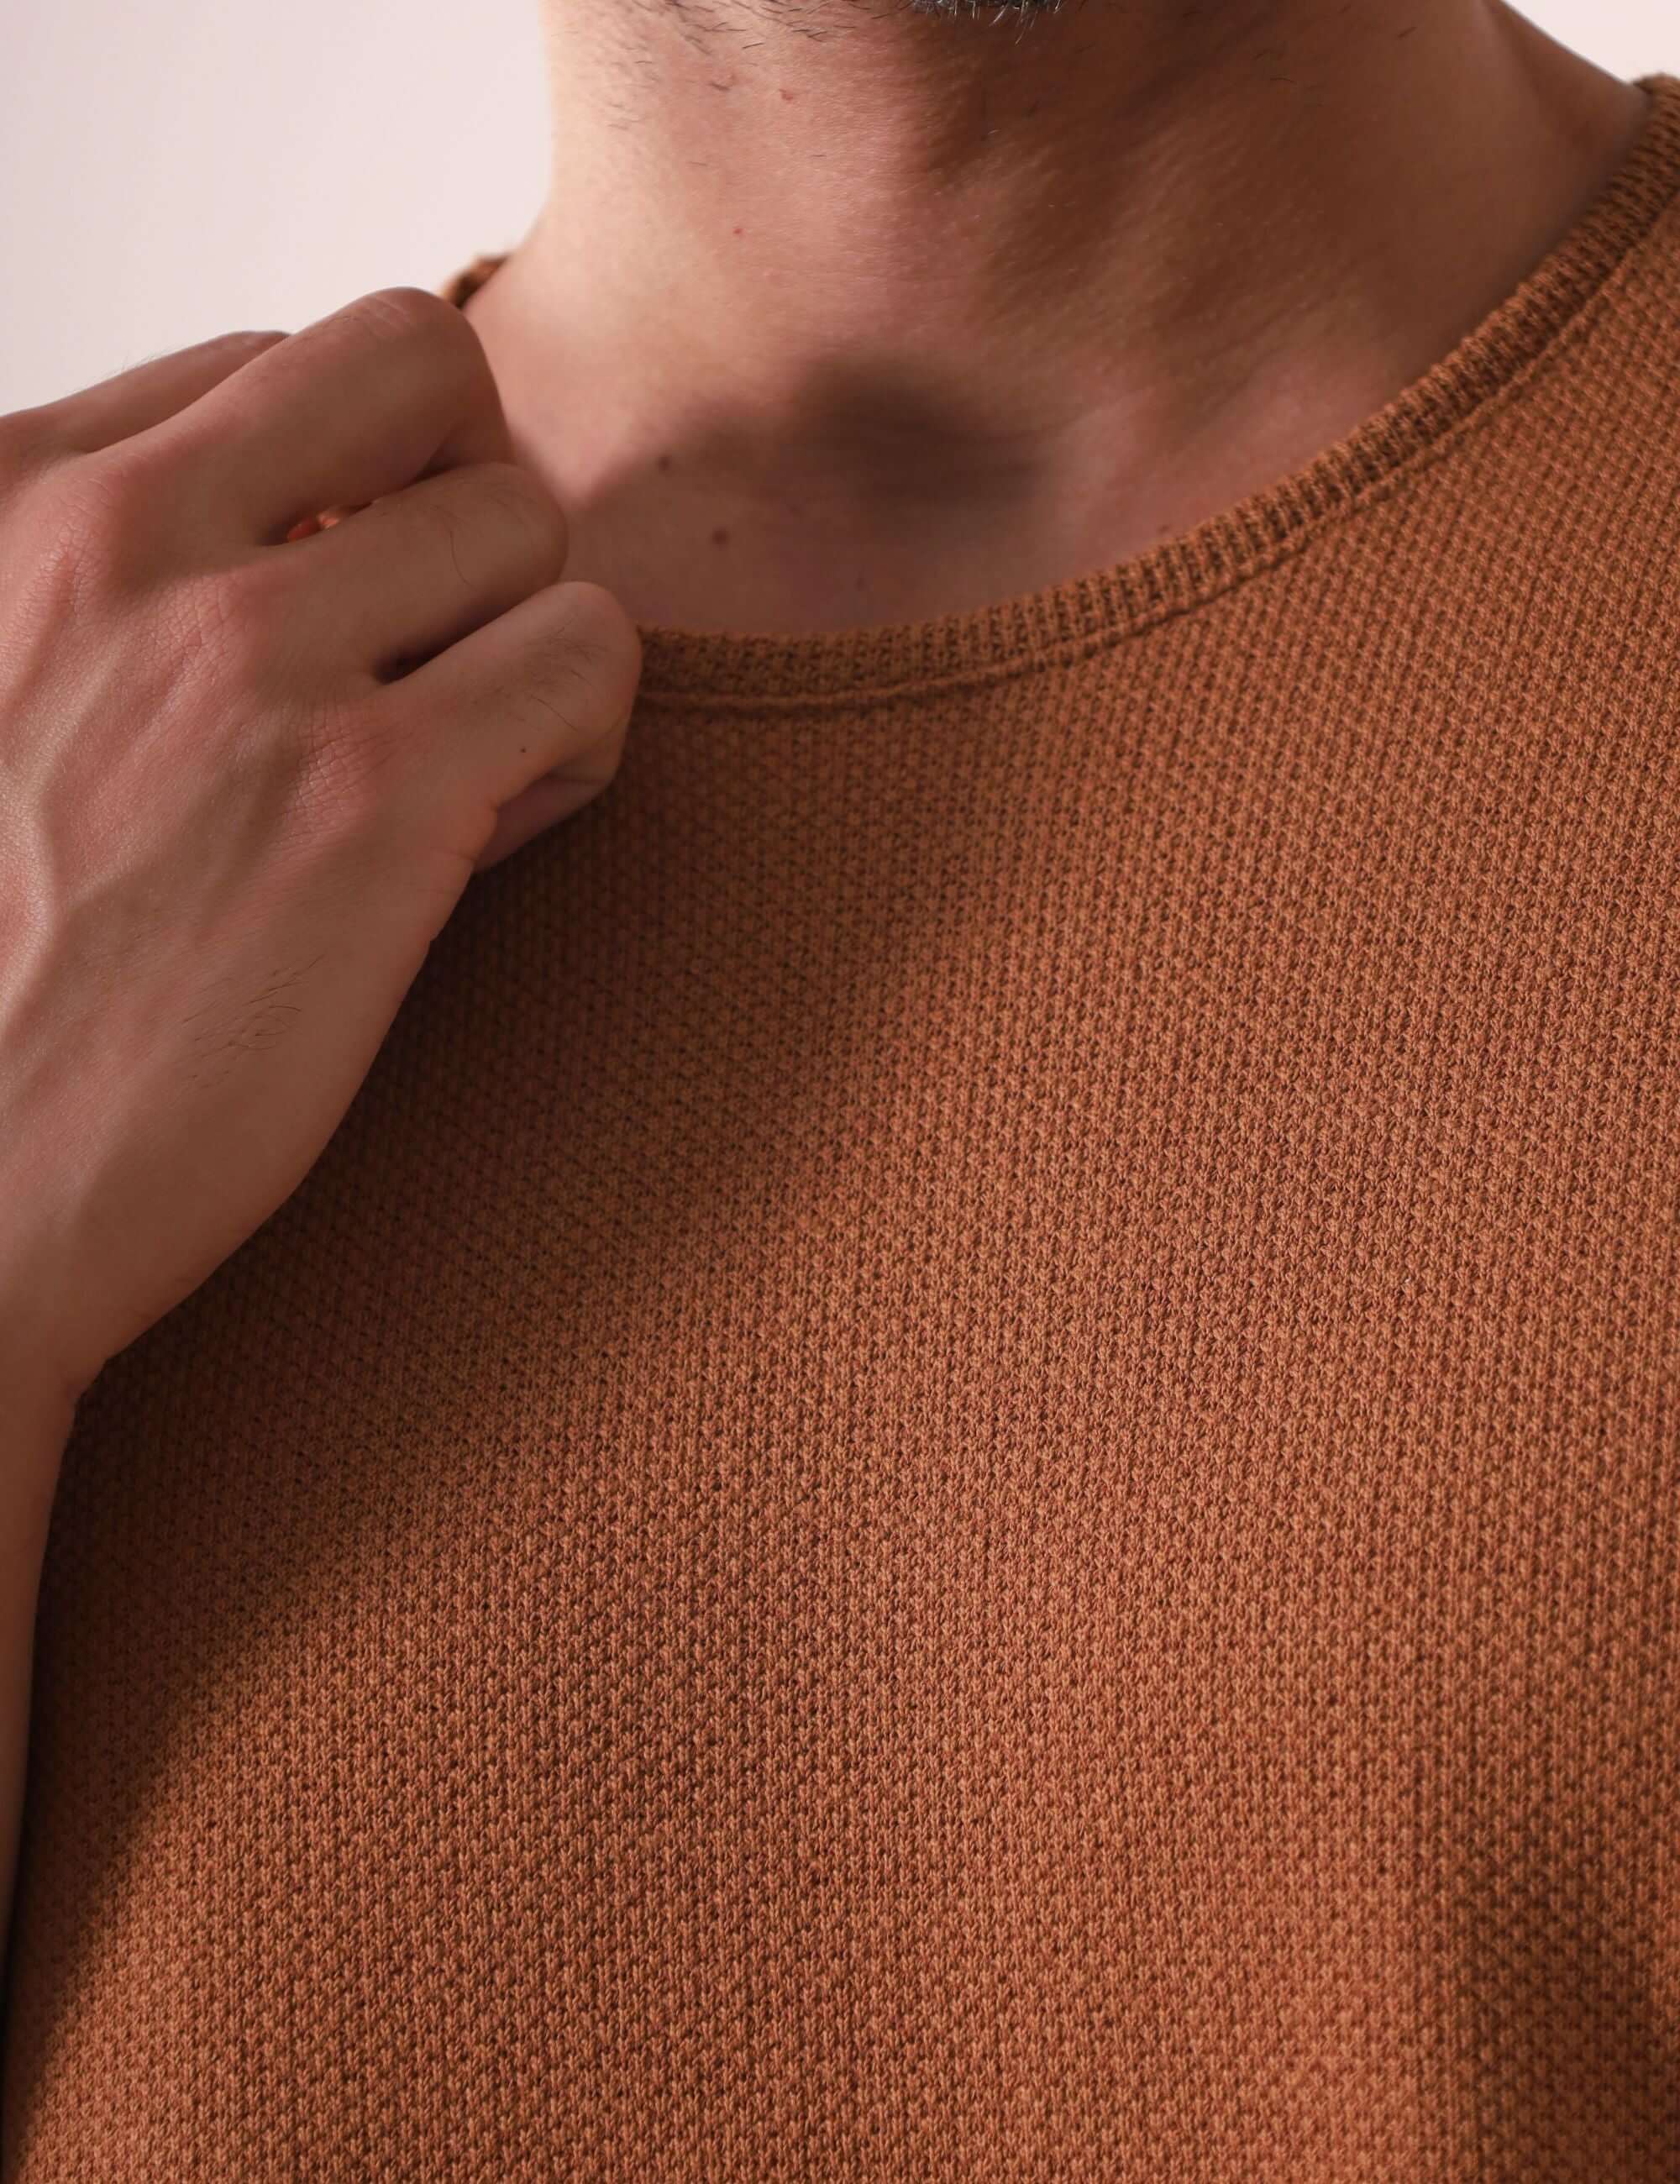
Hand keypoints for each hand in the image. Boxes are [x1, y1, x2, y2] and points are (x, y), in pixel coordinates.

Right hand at [0, 286, 641, 1408]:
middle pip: (417, 366)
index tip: (329, 626)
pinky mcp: (371, 800)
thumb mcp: (2, 695)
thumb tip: (325, 537)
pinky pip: (588, 654)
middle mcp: (121, 540)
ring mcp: (248, 659)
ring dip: (528, 633)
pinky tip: (496, 829)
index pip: (276, 367)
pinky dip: (581, 738)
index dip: (346, 491)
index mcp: (12, 496)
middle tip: (443, 640)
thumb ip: (117, 590)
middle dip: (460, 490)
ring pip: (526, 513)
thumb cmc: (5, 967)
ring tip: (464, 759)